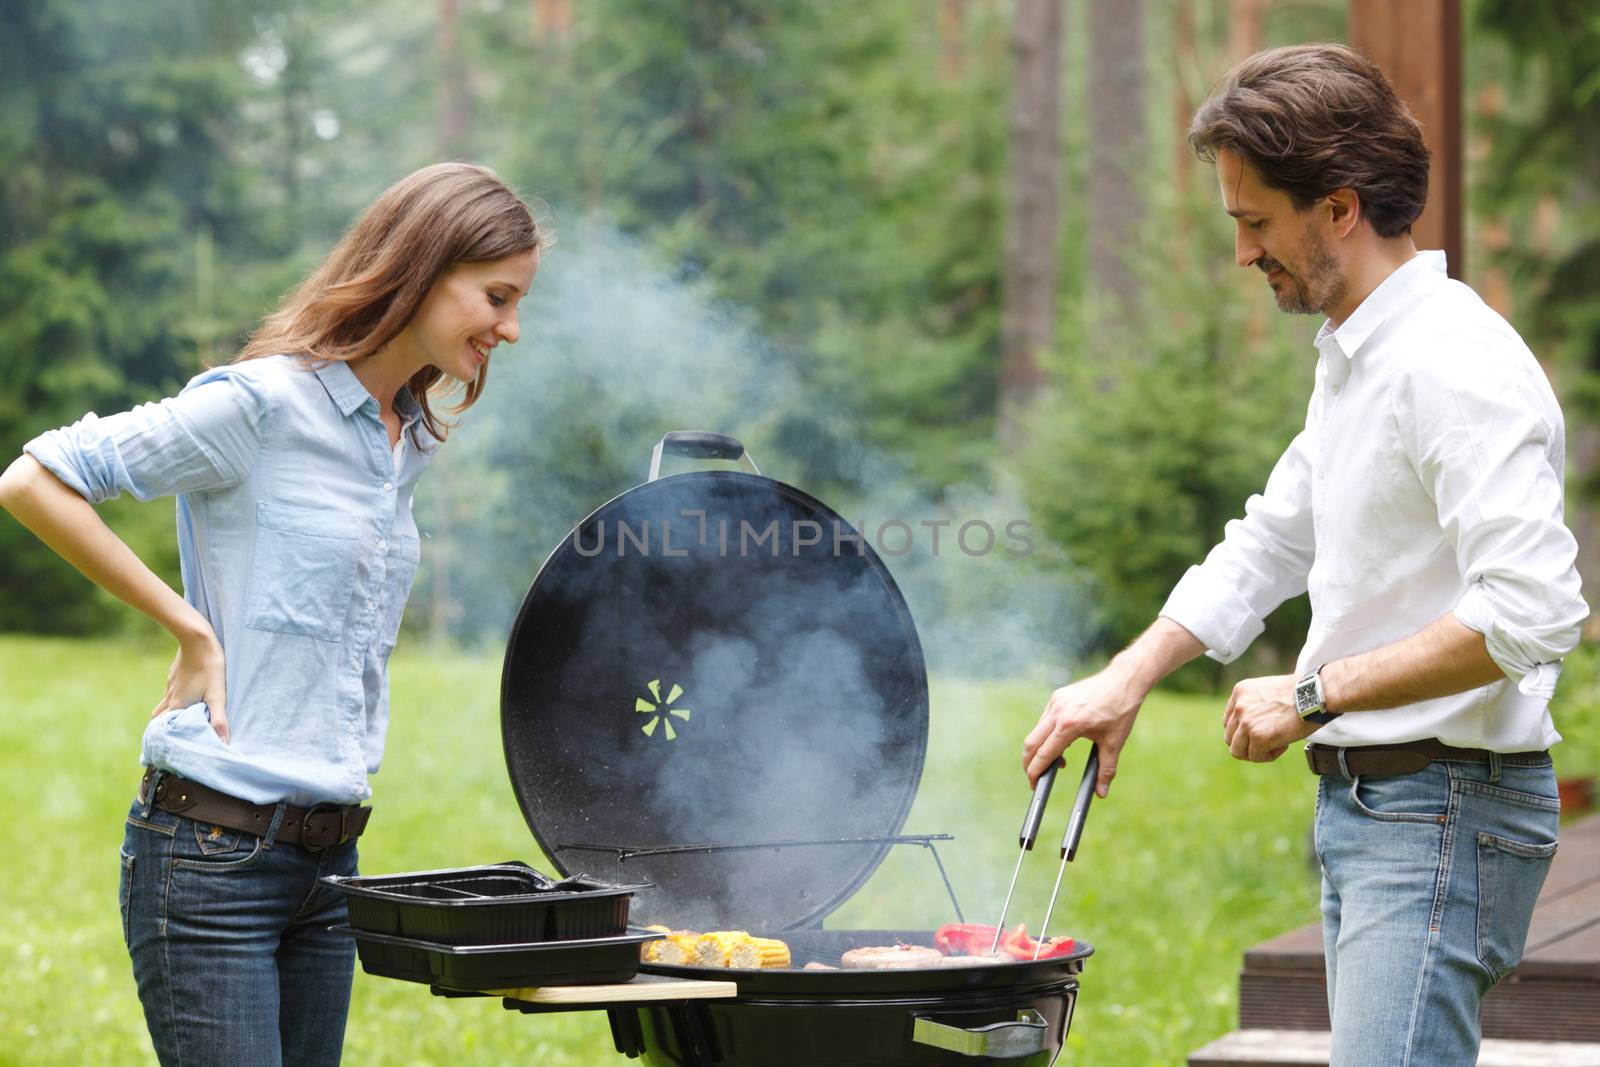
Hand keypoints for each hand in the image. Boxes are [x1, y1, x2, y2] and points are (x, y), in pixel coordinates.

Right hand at [151, 628, 228, 743]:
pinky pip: (170, 693)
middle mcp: (169, 699)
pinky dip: (174, 700)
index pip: (163, 730)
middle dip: (163, 730)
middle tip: (171, 739)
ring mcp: (170, 686)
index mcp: (177, 707)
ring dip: (168, 715)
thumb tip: (222, 743)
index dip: (164, 741)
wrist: (196, 639)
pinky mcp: (174, 676)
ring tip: (179, 722)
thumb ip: (219, 720)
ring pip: (163, 706)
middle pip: (159, 720)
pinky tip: (186, 698)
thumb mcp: (218, 695)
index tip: (166, 751)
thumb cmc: (209, 668)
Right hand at [1023, 664, 1145, 796]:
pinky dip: (1046, 734)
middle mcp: (1057, 712)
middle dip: (1029, 762)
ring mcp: (1055, 702)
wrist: (1123, 680)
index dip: (1035, 772)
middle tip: (1035, 776)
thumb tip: (1101, 793)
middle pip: (1031, 743)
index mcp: (1069, 726)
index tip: (1034, 784)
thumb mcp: (1114, 742)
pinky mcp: (1057, 696)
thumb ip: (1106, 770)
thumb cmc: (1120, 710)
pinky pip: (1044, 719)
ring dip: (1039, 748)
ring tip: (1058, 760)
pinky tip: (1063, 740)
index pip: (1043, 754)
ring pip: (1036, 731)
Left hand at [1222, 673, 1314, 762]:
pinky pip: (1256, 757)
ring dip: (1256, 752)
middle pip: (1230, 738)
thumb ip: (1255, 706)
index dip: (1243, 732)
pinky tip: (1283, 745)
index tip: (1260, 732)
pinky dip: (1269, 755)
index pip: (1228, 721)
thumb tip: (1252, 726)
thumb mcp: (1268, 691)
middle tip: (1268, 743)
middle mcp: (1239, 706)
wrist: (1315, 695)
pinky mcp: (1258, 737)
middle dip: (1248, 744)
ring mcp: (1246, 722)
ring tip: (1275, 745)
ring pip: (1237, 751)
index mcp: (1240, 692)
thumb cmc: (1300, 694)